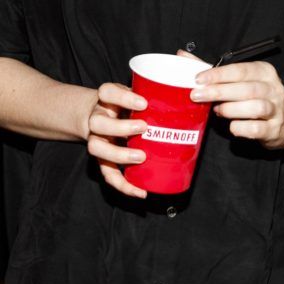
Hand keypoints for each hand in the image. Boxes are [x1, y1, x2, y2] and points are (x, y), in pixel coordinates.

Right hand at [85, 82, 148, 197]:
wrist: (103, 113)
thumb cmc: (127, 104)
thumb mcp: (135, 93)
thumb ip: (152, 95)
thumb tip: (187, 98)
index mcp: (106, 99)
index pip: (106, 92)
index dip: (123, 97)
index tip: (143, 102)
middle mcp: (97, 118)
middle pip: (97, 122)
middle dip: (121, 127)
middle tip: (144, 128)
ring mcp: (96, 139)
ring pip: (96, 148)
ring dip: (119, 155)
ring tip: (141, 157)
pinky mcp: (101, 159)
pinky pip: (107, 174)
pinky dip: (123, 184)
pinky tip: (141, 191)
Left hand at [190, 61, 283, 148]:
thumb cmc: (257, 97)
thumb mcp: (241, 80)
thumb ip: (213, 70)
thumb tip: (183, 55)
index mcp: (264, 72)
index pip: (240, 70)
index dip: (218, 74)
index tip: (198, 79)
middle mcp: (273, 88)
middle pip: (246, 88)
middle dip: (219, 91)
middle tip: (197, 95)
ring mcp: (276, 110)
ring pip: (255, 107)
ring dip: (231, 109)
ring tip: (218, 110)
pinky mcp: (275, 130)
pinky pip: (256, 129)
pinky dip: (241, 128)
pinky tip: (232, 125)